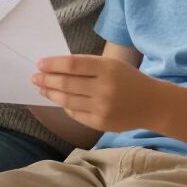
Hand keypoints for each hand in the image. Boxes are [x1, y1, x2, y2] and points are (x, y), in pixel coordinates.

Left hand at [33, 54, 160, 132]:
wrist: (152, 104)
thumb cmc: (128, 80)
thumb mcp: (112, 65)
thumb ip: (87, 66)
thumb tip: (55, 68)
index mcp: (107, 68)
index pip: (73, 65)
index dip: (53, 64)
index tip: (39, 63)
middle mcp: (104, 88)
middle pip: (67, 84)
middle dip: (47, 80)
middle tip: (35, 77)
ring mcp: (102, 108)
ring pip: (67, 100)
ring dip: (51, 93)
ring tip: (41, 88)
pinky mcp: (100, 123)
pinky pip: (75, 114)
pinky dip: (65, 106)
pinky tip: (59, 100)